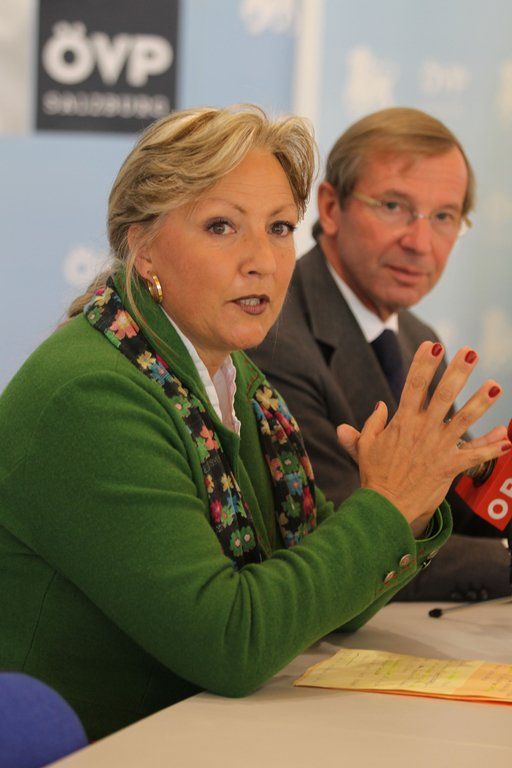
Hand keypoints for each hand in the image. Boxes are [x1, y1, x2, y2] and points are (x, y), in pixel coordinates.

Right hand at [336, 342, 510, 529]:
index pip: (413, 387)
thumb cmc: (375, 475)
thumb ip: (370, 424)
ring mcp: (437, 448)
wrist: (385, 508)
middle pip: (443, 396)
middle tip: (470, 353)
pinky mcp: (448, 467)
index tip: (431, 346)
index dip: (422, 365)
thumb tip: (379, 406)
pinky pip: (473, 456)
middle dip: (457, 373)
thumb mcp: (365, 446)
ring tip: (495, 385)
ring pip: (464, 420)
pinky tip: (507, 438)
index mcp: (402, 422)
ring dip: (481, 402)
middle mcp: (422, 431)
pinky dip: (491, 448)